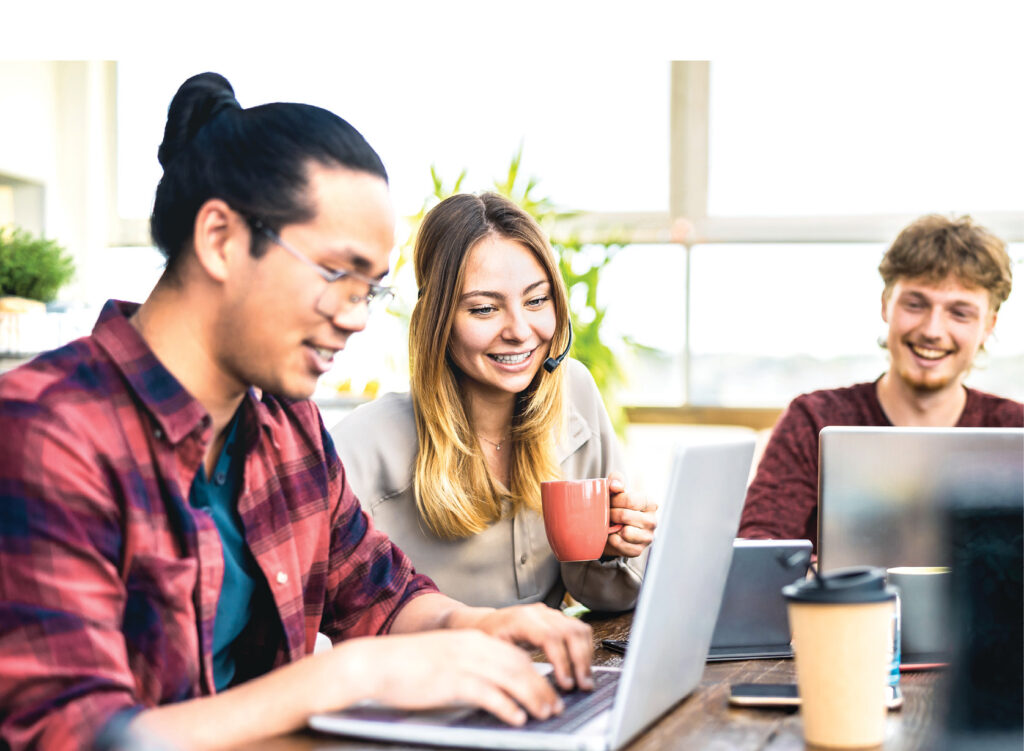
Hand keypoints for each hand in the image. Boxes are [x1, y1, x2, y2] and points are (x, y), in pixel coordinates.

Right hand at [328, 629, 563, 725]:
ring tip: (545, 714)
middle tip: (555, 706)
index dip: (536, 673)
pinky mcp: (453, 682)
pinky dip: (508, 707)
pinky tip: (517, 719)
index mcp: (472, 639)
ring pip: (511, 679)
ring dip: (533, 698)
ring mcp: (464, 663)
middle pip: (520, 666)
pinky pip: (489, 695)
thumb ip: (470, 664)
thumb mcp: (446, 657)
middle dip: (541, 687)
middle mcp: (473, 647)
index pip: (515, 654)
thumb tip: (493, 684)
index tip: (548, 689)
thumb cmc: (408, 664)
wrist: (377, 663)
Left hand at [459, 603, 594, 691]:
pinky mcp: (557, 619)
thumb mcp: (492, 653)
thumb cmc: (487, 638)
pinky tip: (581, 666)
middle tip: (582, 685)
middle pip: (570, 631)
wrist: (485, 623)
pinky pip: (579, 630)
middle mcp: (539, 613)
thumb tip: (528, 692)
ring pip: (579, 629)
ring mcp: (550, 614)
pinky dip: (585, 649)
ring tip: (584, 679)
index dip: (562, 661)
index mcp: (521, 619)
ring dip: (586, 655)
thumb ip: (510, 668)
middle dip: (580, 661)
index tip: (566, 683)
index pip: (550, 636)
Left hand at [603, 472, 656, 558]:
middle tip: (607, 513)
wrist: (612, 527)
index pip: (630, 500)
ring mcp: (647, 537)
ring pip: (625, 532)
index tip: (609, 501)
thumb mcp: (616, 490)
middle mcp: (653, 521)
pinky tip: (613, 535)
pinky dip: (612, 540)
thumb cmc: (616, 505)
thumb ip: (616, 481)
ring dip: (612, 528)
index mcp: (650, 503)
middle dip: (610, 514)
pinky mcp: (638, 550)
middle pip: (625, 515)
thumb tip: (615, 486)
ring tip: (611, 523)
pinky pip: (621, 546)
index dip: (615, 500)